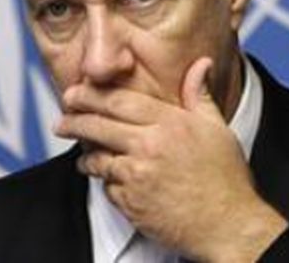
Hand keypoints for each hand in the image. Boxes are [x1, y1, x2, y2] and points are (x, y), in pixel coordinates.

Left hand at [55, 57, 287, 260]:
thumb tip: (201, 64)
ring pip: (97, 159)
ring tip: (83, 153)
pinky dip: (106, 182)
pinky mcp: (130, 203)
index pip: (121, 102)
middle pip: (100, 126)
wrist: (227, 224)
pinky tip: (109, 178)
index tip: (77, 92)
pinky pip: (107, 188)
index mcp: (171, 124)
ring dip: (86, 154)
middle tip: (61, 118)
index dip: (93, 95)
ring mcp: (138, 176)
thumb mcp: (218, 129)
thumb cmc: (225, 178)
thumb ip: (200, 96)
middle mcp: (150, 147)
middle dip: (74, 119)